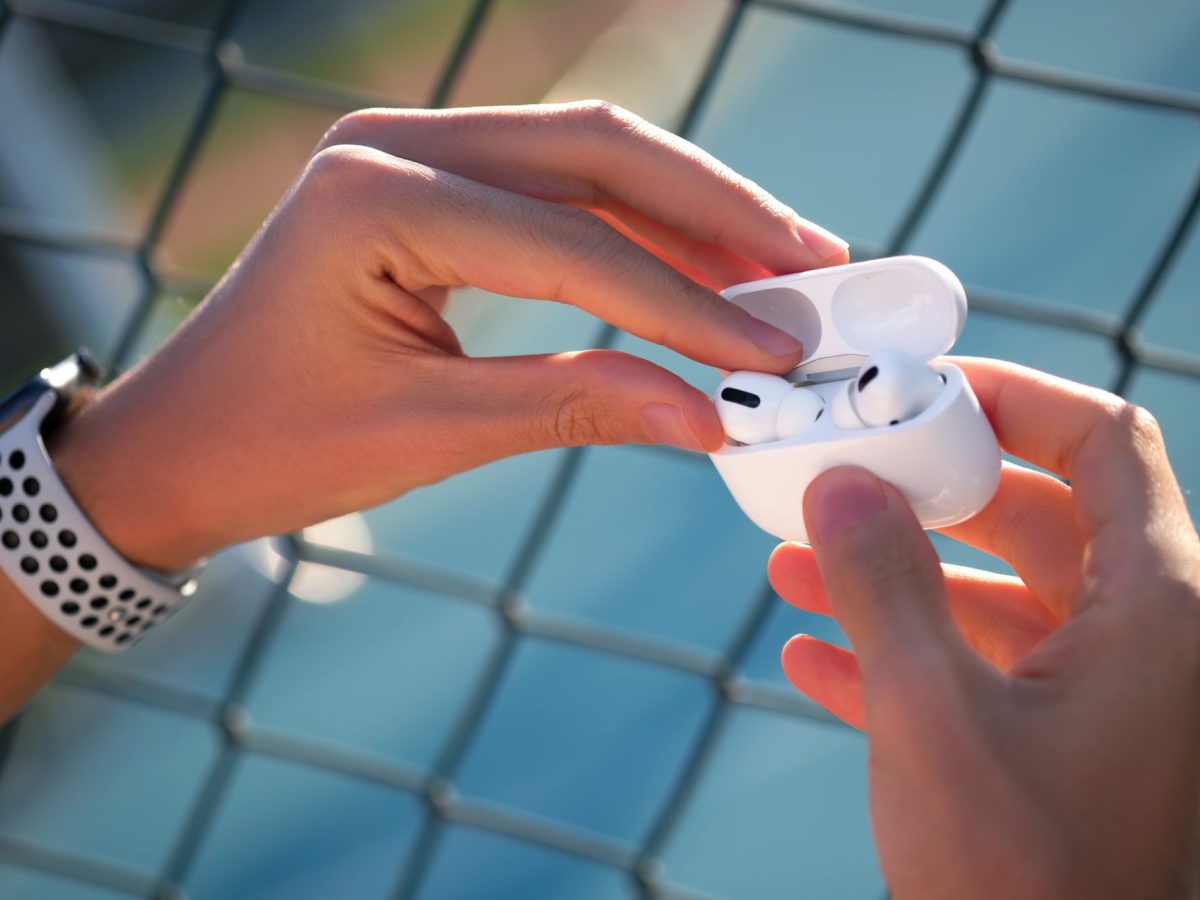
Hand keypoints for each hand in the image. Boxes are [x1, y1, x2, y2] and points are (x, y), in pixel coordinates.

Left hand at [48, 101, 846, 571]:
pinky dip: (633, 226)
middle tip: (815, 266)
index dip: (685, 304)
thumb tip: (710, 419)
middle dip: (718, 213)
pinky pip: (553, 187)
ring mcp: (409, 151)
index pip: (572, 243)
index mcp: (377, 198)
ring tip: (782, 264)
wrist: (175, 445)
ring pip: (587, 157)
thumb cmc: (271, 445)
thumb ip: (573, 405)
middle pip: (599, 152)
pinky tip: (698, 265)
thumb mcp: (428, 434)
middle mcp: (396, 144)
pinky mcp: (424, 181)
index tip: (773, 355)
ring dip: (689, 210)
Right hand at [769, 359, 1199, 898]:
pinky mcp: (1057, 750)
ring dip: (898, 576)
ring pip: (999, 595)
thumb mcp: (932, 712)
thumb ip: (884, 584)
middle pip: (1036, 514)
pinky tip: (809, 655)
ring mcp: (1104, 700)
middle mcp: (1147, 643)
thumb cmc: (1020, 877)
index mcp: (1158, 610)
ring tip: (796, 563)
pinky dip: (903, 651)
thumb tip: (841, 486)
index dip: (1015, 400)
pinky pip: (981, 668)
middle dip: (927, 495)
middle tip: (841, 476)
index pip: (1103, 444)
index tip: (923, 391)